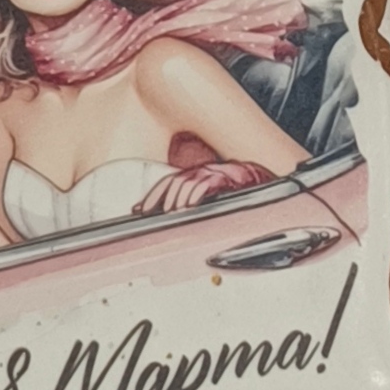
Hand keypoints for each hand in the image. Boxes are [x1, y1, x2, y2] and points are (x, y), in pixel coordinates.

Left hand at [135, 161, 273, 215]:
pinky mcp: (221, 177)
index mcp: (189, 175)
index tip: (140, 211)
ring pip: (187, 183)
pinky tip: (191, 205)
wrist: (250, 177)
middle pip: (173, 183)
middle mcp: (196, 172)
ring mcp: (208, 173)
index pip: (165, 183)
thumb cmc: (225, 188)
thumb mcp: (202, 194)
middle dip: (162, 199)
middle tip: (158, 214)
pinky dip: (196, 194)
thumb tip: (167, 217)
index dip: (151, 196)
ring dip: (178, 199)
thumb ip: (184, 203)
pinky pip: (205, 184)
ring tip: (173, 212)